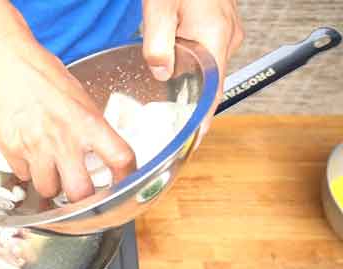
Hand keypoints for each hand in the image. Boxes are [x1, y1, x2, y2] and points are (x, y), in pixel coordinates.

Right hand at [0, 39, 135, 201]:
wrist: (7, 64)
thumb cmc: (43, 76)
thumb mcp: (79, 98)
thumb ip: (90, 127)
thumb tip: (100, 151)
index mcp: (87, 122)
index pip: (120, 158)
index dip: (127, 177)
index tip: (125, 182)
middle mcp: (63, 139)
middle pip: (80, 193)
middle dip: (82, 197)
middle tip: (81, 190)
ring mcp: (35, 148)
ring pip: (48, 190)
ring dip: (51, 185)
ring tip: (51, 170)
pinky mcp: (11, 151)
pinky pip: (23, 175)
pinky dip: (28, 171)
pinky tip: (29, 155)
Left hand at [142, 0, 244, 134]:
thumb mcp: (159, 8)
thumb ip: (158, 43)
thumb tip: (161, 73)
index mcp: (215, 37)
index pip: (214, 92)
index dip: (204, 119)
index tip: (194, 139)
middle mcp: (227, 35)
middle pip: (210, 80)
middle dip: (189, 96)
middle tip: (167, 116)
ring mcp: (226, 28)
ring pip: (207, 63)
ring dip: (188, 74)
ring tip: (166, 87)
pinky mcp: (220, 21)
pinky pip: (207, 48)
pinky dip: (191, 57)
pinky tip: (173, 56)